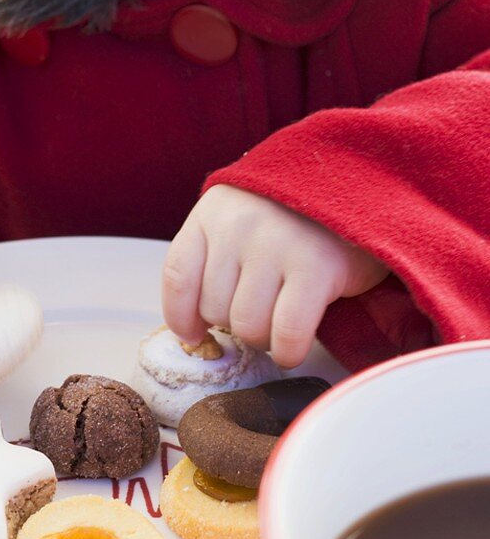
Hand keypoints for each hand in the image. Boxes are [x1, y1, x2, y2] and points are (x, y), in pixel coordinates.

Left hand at [162, 185, 388, 368]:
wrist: (361, 188)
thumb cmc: (295, 219)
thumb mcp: (240, 221)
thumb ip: (214, 261)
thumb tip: (193, 331)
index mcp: (212, 213)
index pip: (178, 276)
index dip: (182, 317)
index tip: (195, 335)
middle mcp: (238, 225)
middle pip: (214, 310)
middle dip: (237, 324)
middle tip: (264, 310)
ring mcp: (276, 244)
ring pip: (247, 326)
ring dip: (264, 339)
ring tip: (283, 320)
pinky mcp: (316, 267)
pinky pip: (287, 333)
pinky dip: (289, 350)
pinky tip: (294, 346)